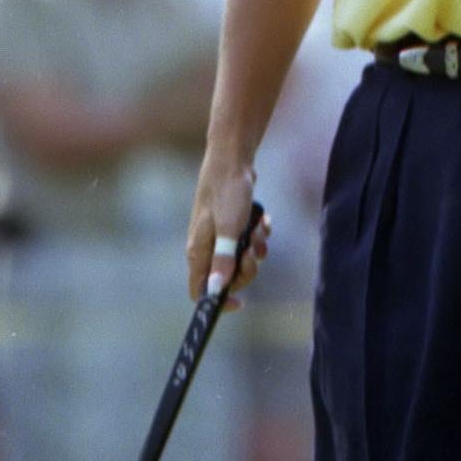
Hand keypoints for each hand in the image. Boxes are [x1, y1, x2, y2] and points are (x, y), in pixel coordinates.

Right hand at [185, 151, 268, 303]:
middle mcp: (206, 246)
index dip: (217, 302)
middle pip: (227, 276)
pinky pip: (247, 241)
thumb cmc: (227, 192)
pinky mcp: (230, 224)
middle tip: (253, 250)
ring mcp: (218, 235)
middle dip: (246, 267)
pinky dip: (257, 234)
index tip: (240, 302)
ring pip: (240, 258)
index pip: (199, 291)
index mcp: (198, 251)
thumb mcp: (229, 228)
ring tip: (257, 228)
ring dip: (255, 247)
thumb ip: (223, 259)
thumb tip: (216, 290)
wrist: (232, 159)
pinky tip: (262, 220)